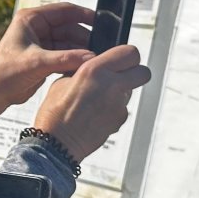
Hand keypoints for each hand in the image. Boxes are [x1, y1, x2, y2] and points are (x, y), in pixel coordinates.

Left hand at [0, 3, 95, 120]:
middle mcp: (37, 28)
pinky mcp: (44, 58)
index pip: (64, 11)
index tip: (101, 22)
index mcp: (31, 19)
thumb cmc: (4, 73)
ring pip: (68, 42)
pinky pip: (65, 55)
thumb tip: (91, 57)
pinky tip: (85, 66)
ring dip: (80, 50)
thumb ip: (65, 59)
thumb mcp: (37, 63)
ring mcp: (41, 43)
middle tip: (101, 47)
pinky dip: (74, 60)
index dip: (83, 14)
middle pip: (69, 27)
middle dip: (84, 37)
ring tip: (96, 58)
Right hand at [32, 43, 149, 159]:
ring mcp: (119, 105)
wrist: (57, 145)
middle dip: (135, 72)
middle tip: (120, 76)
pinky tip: (96, 114)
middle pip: (143, 72)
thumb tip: (94, 66)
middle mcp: (112, 86)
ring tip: (97, 100)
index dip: (126, 55)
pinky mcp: (120, 120)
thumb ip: (83, 70)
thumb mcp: (62, 81)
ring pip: (130, 91)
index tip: (120, 59)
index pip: (129, 52)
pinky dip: (113, 109)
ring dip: (120, 92)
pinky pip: (122, 108)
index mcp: (95, 70)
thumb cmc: (55, 114)